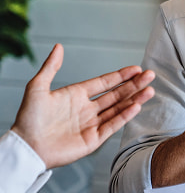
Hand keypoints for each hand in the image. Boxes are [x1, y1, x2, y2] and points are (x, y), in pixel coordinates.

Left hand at [11, 43, 154, 168]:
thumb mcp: (37, 87)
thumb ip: (50, 67)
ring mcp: (92, 124)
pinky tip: (136, 106)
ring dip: (134, 99)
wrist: (25, 146)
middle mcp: (87, 109)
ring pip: (118, 109)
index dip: (120, 76)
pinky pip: (113, 125)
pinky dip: (125, 116)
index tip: (136, 69)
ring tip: (150, 90)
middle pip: (116, 94)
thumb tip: (59, 46)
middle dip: (134, 85)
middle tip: (150, 76)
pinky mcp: (93, 139)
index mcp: (76, 95)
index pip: (104, 83)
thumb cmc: (28, 118)